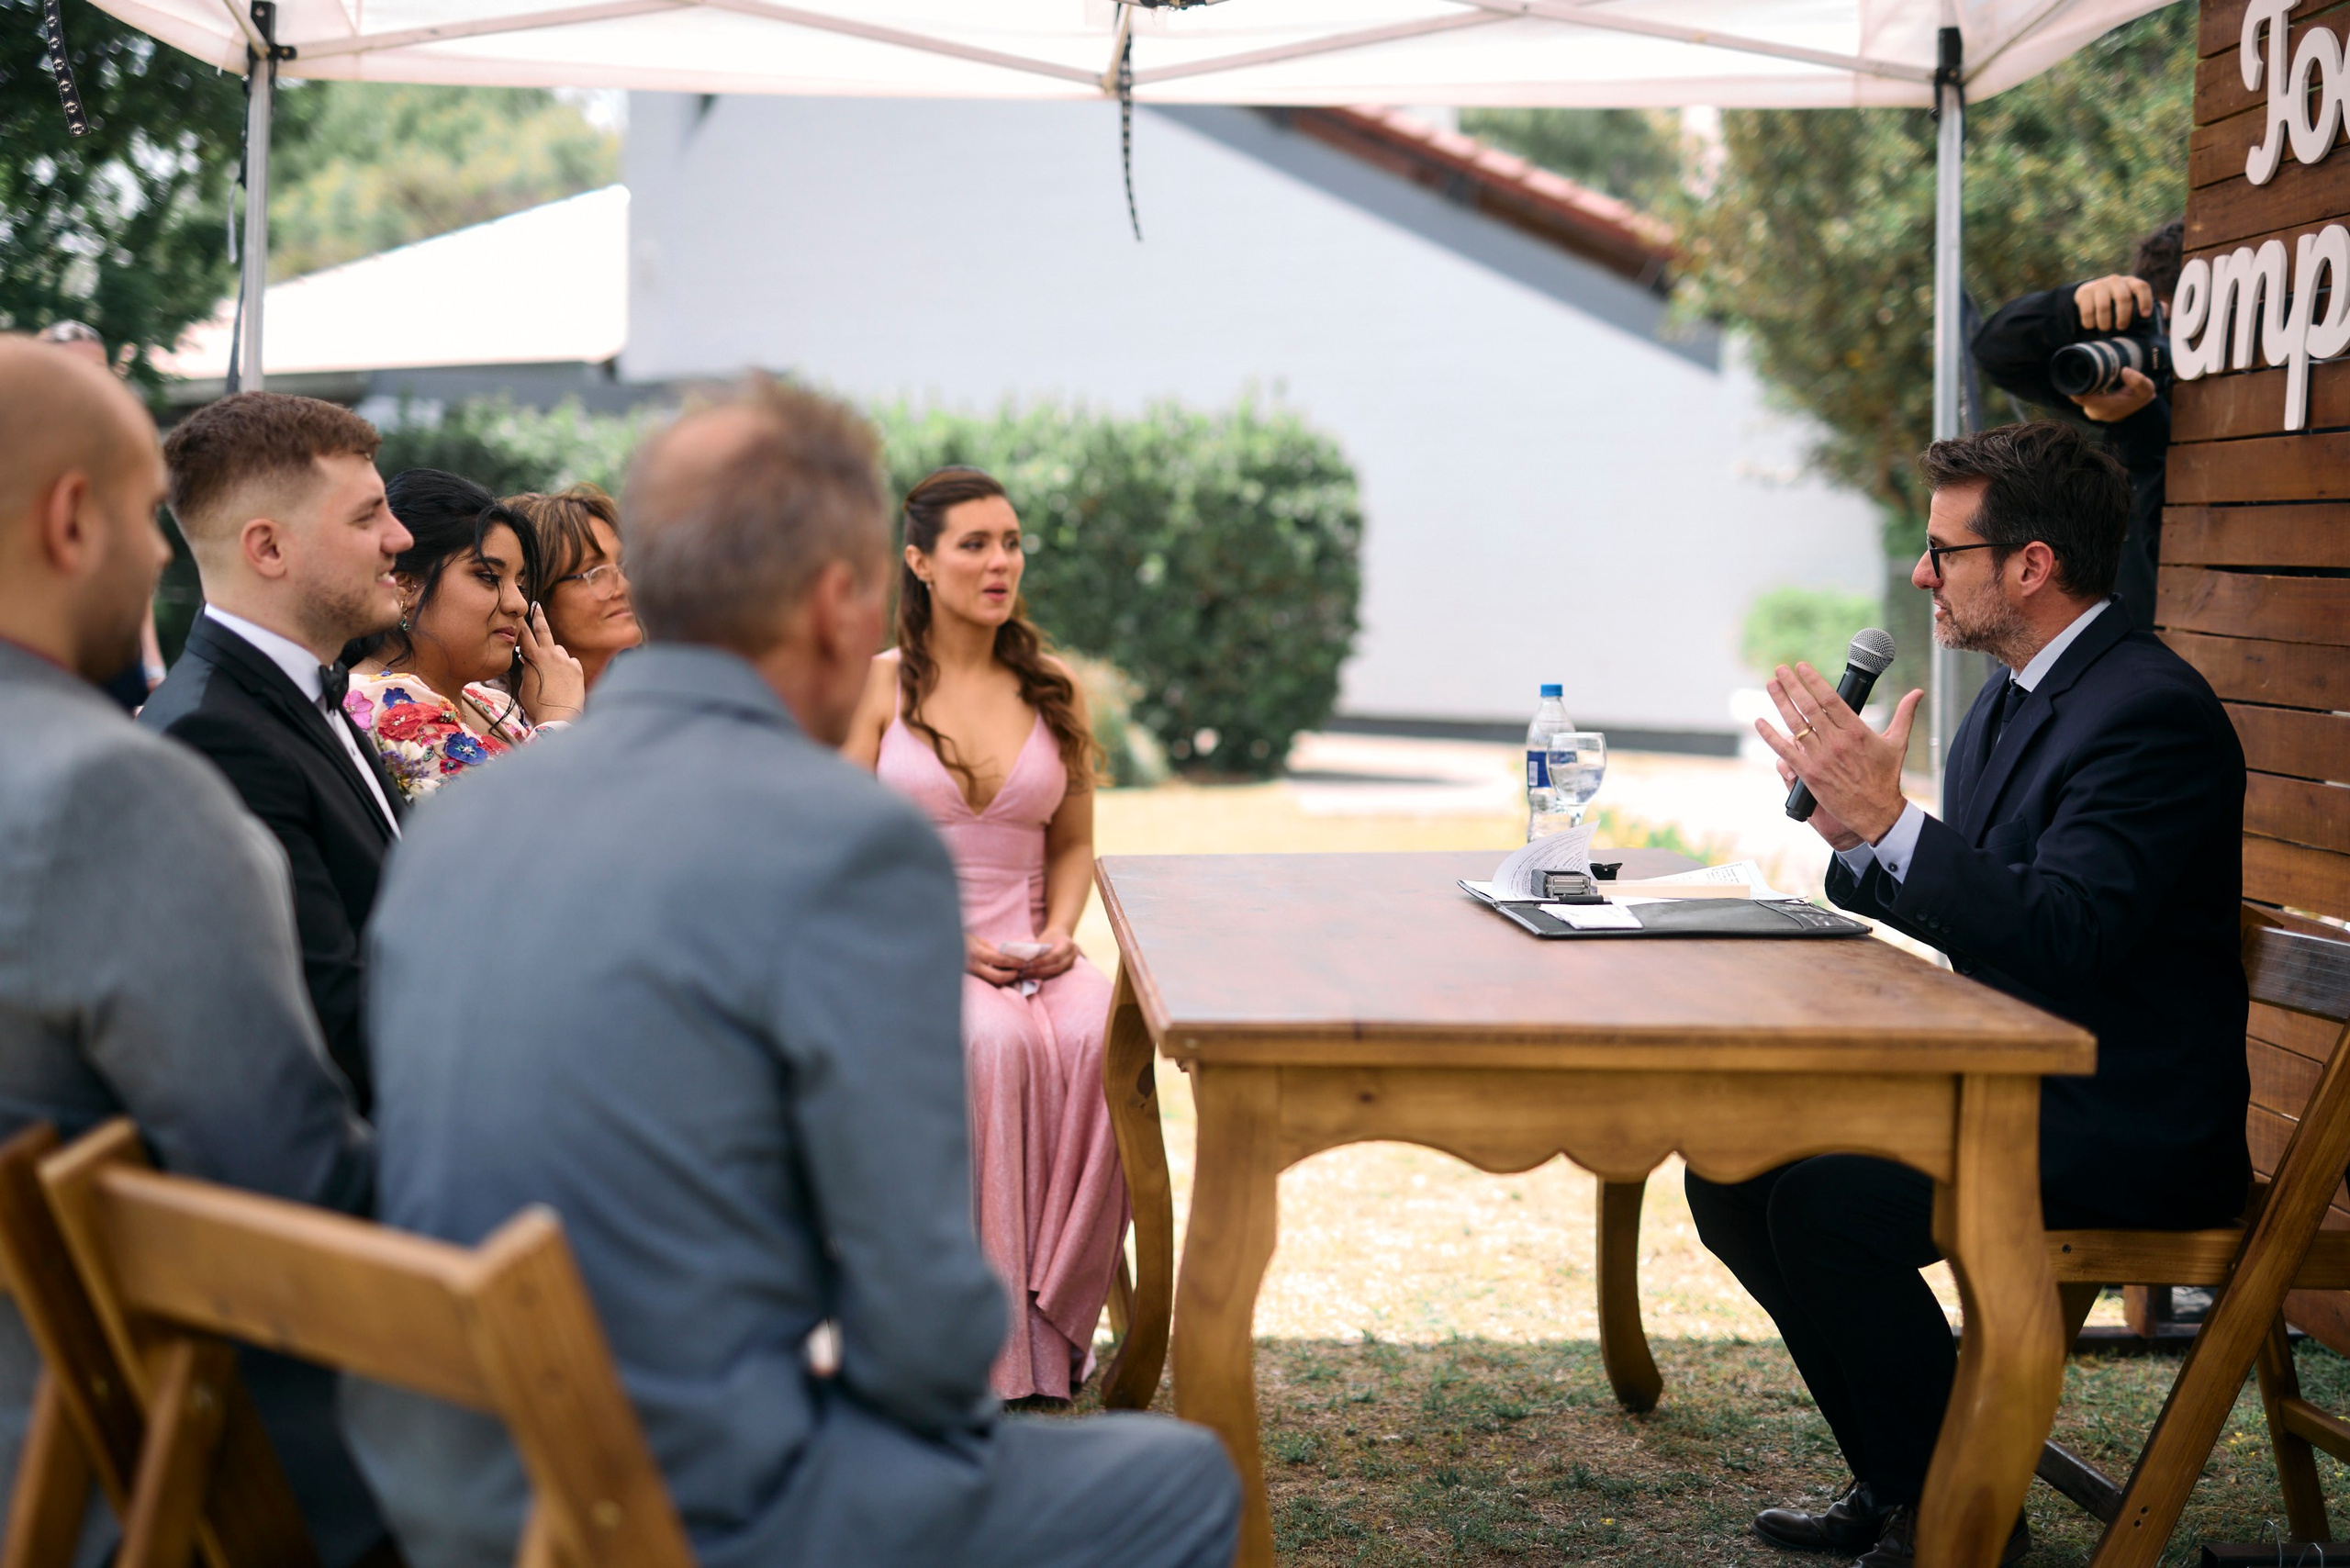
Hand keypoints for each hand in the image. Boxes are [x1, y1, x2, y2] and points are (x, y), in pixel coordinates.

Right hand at [516, 605, 585, 724]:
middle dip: (538, 616)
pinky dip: (567, 668)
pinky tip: (565, 683)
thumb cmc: (537, 706)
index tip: (519, 613)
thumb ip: (527, 670)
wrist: (559, 717)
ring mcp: (566, 660)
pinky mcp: (578, 668)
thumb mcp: (525, 687)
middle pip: (543, 629)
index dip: (520, 623)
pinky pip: (570, 663)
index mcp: (533, 658)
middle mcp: (551, 654)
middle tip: (536, 606)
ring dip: (555, 658)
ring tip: (553, 677)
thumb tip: (529, 662)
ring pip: (559, 651)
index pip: (524, 635)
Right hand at [966, 935, 1021, 986]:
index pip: (1001, 960)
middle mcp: (974, 966)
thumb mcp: (977, 941)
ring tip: (1012, 976)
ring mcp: (971, 975)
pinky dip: (995, 982)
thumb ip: (991, 950)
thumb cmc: (962, 941)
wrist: (944, 948)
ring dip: (1004, 981)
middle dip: (1012, 976)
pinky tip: (1001, 979)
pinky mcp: (970, 981)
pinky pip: (986, 984)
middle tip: (1019, 972)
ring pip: (992, 984)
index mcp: (977, 953)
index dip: (1014, 963)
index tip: (1023, 963)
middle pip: (998, 977)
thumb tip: (1005, 958)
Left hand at [1019, 929, 1078, 981]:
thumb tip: (1023, 960)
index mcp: (1068, 944)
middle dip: (1040, 971)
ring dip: (1040, 975)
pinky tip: (1031, 976)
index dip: (1042, 961)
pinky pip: (1054, 975)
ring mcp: (1071, 963)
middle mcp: (1072, 955)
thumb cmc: (1050, 936)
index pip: (1055, 956)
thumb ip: (1037, 949)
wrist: (1061, 935)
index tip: (1028, 963)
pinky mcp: (1066, 970)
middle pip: (1056, 967)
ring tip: (1026, 975)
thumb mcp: (1044, 939)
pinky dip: (1042, 976)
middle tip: (1025, 971)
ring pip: (1055, 973)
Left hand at [1754, 662, 1922, 847]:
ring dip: (1781, 702)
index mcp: (1856, 731)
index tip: (1802, 666)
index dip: (1814, 681)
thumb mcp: (1898, 743)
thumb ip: (1904, 714)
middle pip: (1809, 707)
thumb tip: (1918, 692)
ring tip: (1771, 685)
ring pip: (1796, 724)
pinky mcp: (1809, 774)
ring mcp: (1821, 758)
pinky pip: (1786, 751)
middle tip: (1781, 669)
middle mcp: (1837, 741)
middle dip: (1793, 686)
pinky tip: (1760, 722)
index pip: (1830, 699)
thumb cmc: (1886, 777)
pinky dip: (1771, 735)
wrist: (1877, 812)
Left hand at [2072, 366, 2157, 422]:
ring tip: (2093, 374)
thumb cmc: (2142, 399)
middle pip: (2078, 394)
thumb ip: (2137, 380)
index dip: (2077, 384)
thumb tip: (2124, 370)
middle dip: (2082, 382)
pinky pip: (2084, 397)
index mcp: (2103, 407)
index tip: (2080, 371)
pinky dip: (2088, 389)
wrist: (2143, 412)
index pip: (2079, 397)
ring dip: (2085, 385)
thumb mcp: (2146, 389)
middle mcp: (2094, 412)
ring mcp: (2092, 412)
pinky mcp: (2093, 411)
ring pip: (2080, 395)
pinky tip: (2095, 381)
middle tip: (2090, 369)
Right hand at [2075, 273, 2154, 332]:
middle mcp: (2117, 281)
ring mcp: (2100, 285)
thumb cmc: (2117, 301)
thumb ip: (2150, 305)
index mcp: (2132, 283)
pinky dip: (2089, 321)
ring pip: (2103, 305)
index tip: (2144, 316)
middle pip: (2123, 297)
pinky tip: (2091, 326)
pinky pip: (2087, 309)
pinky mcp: (2085, 291)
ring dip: (2105, 321)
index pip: (2141, 287)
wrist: (2090, 294)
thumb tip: (2166, 311)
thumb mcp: (2133, 301)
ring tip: (2105, 329)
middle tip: (2122, 328)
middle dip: (2123, 316)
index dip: (2145, 301)